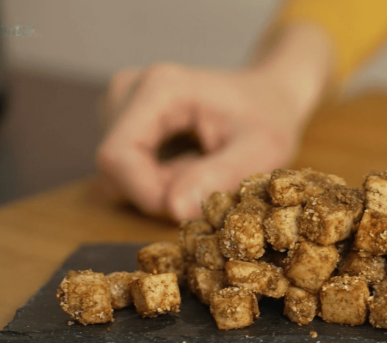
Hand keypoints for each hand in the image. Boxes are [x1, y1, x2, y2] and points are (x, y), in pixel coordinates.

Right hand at [97, 64, 302, 220]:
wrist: (268, 96)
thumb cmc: (269, 119)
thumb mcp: (262, 151)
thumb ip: (220, 176)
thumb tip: (174, 209)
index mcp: (159, 88)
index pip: (118, 158)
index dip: (147, 195)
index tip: (192, 207)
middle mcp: (128, 89)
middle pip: (117, 169)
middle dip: (160, 193)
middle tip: (210, 184)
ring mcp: (120, 104)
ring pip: (121, 175)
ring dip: (161, 187)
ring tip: (205, 168)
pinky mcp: (123, 120)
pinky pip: (128, 171)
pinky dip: (158, 180)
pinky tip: (191, 164)